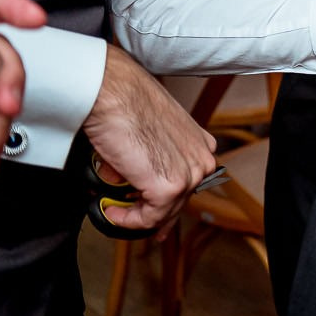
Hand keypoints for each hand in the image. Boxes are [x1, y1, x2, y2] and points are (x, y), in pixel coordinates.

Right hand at [78, 46, 216, 232]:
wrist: (114, 94)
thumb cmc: (127, 104)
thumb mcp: (151, 132)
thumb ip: (151, 157)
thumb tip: (129, 179)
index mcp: (200, 145)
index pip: (189, 184)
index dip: (169, 204)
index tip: (154, 216)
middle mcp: (202, 160)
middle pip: (178, 201)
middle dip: (153, 216)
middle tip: (131, 221)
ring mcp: (189, 175)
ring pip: (164, 212)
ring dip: (134, 215)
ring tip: (113, 209)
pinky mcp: (170, 187)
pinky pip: (150, 217)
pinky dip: (128, 219)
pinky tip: (113, 210)